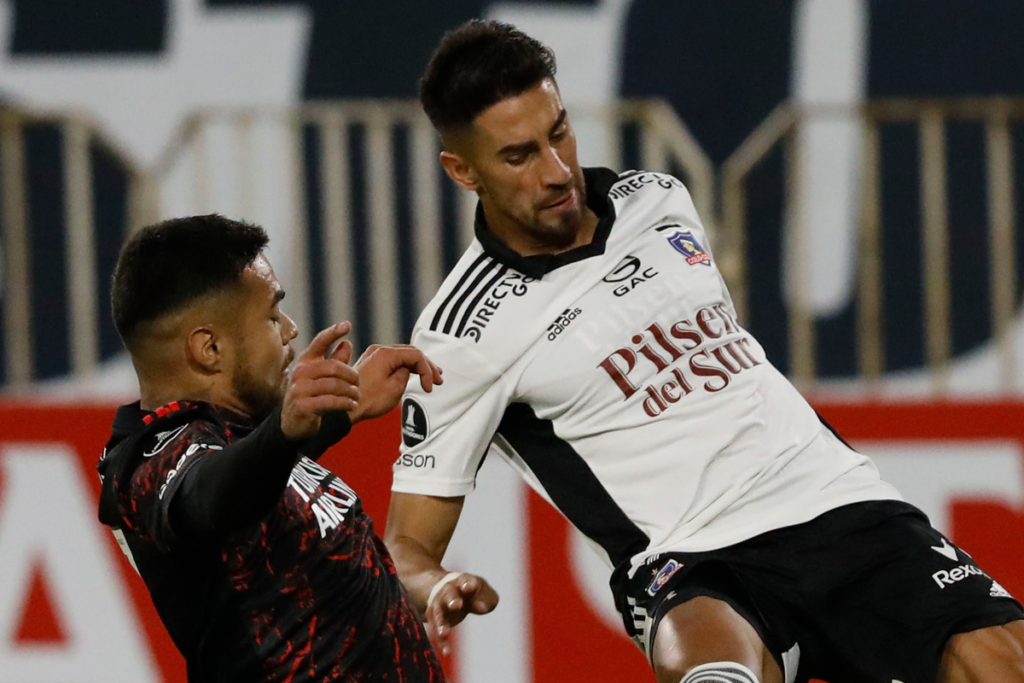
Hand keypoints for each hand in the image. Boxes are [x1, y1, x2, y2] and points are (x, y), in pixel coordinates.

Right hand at [280, 322, 359, 439]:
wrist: (293, 424)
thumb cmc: (311, 396)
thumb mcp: (322, 377)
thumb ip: (335, 361)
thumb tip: (347, 343)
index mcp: (306, 362)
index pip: (319, 342)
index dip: (333, 332)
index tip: (347, 325)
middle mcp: (300, 373)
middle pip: (334, 367)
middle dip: (351, 375)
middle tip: (359, 384)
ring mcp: (300, 390)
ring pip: (334, 385)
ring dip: (350, 392)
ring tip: (356, 396)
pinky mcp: (303, 406)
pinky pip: (331, 401)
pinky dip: (345, 403)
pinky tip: (351, 405)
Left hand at [348, 344, 442, 423]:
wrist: (345, 409)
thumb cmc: (369, 400)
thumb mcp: (395, 388)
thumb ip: (406, 373)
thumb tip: (406, 369)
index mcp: (385, 354)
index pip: (415, 355)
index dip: (427, 370)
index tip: (430, 387)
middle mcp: (378, 350)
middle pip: (410, 352)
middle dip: (426, 366)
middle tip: (438, 379)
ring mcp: (373, 356)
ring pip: (402, 356)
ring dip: (417, 367)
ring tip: (430, 378)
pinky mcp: (370, 364)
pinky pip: (393, 361)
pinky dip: (405, 368)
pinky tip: (414, 375)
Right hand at [426, 573, 498, 655]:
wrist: (449, 590)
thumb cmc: (472, 592)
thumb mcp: (484, 593)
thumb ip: (485, 599)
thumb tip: (481, 607)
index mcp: (462, 581)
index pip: (465, 581)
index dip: (467, 584)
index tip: (469, 587)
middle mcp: (448, 591)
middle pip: (448, 594)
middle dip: (452, 599)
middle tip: (456, 605)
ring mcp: (438, 604)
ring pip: (437, 613)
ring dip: (441, 623)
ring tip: (445, 633)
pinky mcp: (434, 619)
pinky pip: (436, 630)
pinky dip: (441, 641)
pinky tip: (447, 651)